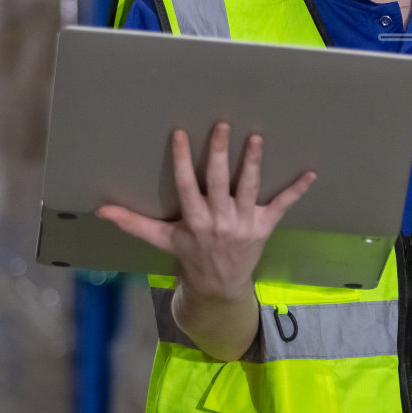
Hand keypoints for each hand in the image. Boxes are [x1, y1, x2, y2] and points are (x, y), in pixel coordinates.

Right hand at [96, 122, 315, 299]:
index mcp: (193, 220)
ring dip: (254, 163)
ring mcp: (243, 223)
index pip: (186, 185)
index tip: (180, 133)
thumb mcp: (161, 239)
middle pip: (219, 182)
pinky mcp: (264, 226)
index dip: (182, 160)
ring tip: (257, 138)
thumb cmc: (189, 255)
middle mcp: (219, 220)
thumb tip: (101, 210)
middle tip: (223, 126)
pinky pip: (282, 206)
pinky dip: (297, 190)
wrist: (219, 286)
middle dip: (220, 153)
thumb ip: (133, 223)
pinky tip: (310, 173)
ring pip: (250, 188)